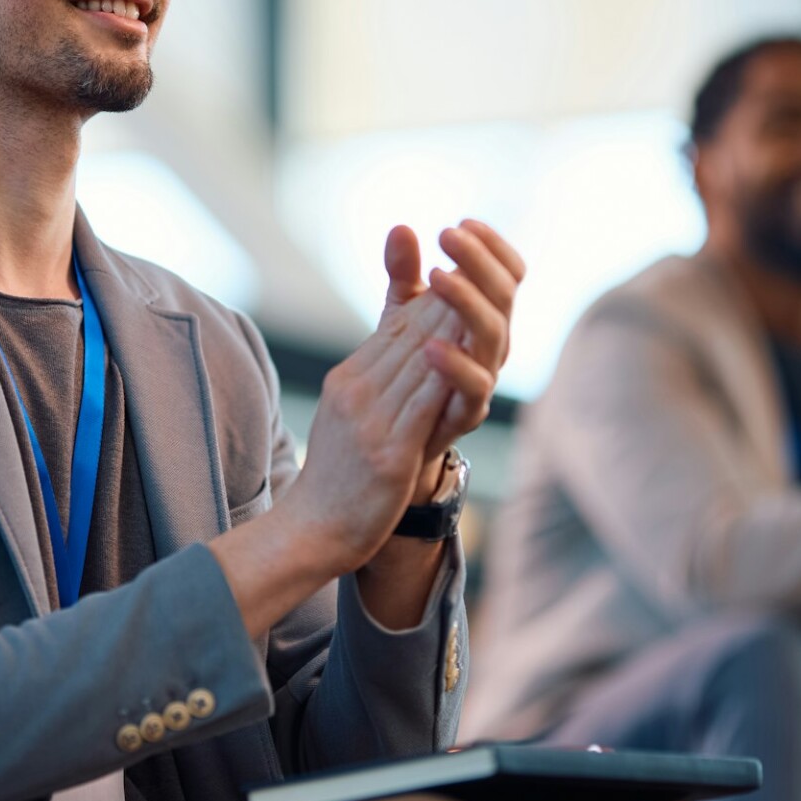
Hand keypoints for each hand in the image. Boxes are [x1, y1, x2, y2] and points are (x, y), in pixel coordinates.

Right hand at [286, 288, 465, 574]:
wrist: (313, 528)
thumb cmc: (338, 472)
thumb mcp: (348, 411)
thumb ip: (377, 371)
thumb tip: (405, 339)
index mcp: (348, 379)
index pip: (397, 329)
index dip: (435, 300)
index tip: (468, 274)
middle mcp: (357, 393)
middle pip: (412, 337)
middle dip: (450, 302)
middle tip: (484, 271)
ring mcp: (371, 422)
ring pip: (422, 364)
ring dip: (456, 328)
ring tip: (487, 300)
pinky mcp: (389, 454)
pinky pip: (424, 407)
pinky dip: (449, 376)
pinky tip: (471, 356)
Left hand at [378, 220, 526, 497]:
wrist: (391, 440)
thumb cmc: (405, 370)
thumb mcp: (400, 317)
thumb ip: (403, 275)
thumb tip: (400, 228)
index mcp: (483, 315)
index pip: (508, 272)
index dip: (491, 246)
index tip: (461, 222)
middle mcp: (492, 344)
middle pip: (505, 295)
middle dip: (479, 261)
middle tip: (448, 234)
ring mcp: (483, 379)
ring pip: (493, 335)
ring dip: (468, 301)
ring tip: (439, 275)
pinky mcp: (465, 414)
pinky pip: (473, 389)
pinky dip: (455, 366)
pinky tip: (429, 345)